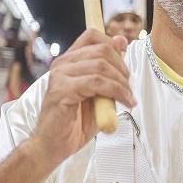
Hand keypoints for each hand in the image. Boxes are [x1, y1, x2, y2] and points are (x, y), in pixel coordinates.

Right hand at [27, 29, 134, 168]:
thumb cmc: (75, 122)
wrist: (53, 146)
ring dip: (121, 83)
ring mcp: (60, 76)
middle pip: (102, 50)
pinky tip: (123, 102)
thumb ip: (109, 69)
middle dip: (123, 69)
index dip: (113, 45)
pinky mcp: (62, 91)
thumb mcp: (99, 93)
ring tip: (128, 98)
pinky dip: (116, 92)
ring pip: (101, 66)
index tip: (124, 67)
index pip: (92, 36)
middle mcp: (62, 64)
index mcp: (69, 61)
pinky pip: (96, 83)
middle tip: (129, 89)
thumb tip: (121, 41)